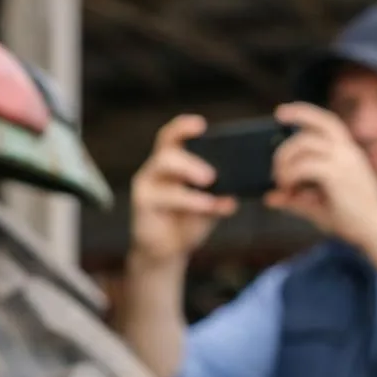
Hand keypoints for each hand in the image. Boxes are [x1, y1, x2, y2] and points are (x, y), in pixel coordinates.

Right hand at [128, 115, 236, 266]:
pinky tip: (207, 206)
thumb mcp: (209, 206)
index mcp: (173, 162)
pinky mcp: (142, 202)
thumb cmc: (187, 222)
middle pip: (166, 146)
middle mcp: (156, 168)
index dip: (184, 126)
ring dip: (189, 170)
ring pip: (163, 163)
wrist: (166, 252)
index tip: (201, 125)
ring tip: (210, 182)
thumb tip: (235, 194)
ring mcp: (147, 183)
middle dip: (191, 156)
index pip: (173, 136)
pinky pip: (165, 195)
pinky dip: (190, 199)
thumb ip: (221, 196)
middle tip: (212, 174)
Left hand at [265, 102, 376, 248]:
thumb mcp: (317, 207)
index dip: (302, 112)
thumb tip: (269, 198)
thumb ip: (293, 200)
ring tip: (282, 183)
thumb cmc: (352, 220)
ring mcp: (344, 160)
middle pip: (312, 128)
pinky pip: (304, 165)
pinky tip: (289, 190)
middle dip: (286, 145)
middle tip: (275, 169)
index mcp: (348, 153)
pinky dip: (290, 175)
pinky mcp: (337, 174)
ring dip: (285, 160)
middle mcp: (348, 151)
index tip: (280, 113)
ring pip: (304, 143)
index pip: (326, 121)